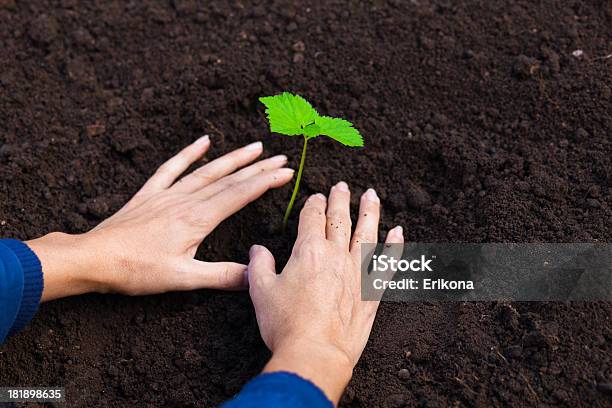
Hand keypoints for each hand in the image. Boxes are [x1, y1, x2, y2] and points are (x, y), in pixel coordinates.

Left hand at [27, 136, 293, 300]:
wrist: (93, 258)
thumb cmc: (136, 270)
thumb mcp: (182, 279)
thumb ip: (221, 276)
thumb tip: (255, 277)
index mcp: (197, 219)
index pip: (239, 194)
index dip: (265, 182)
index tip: (287, 173)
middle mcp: (186, 200)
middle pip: (228, 179)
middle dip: (257, 168)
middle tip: (282, 158)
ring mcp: (167, 194)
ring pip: (206, 171)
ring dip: (233, 159)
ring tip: (255, 147)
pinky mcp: (150, 194)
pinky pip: (172, 168)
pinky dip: (188, 154)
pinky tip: (202, 142)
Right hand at [247, 182, 403, 403]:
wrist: (315, 353)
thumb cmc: (285, 324)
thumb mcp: (260, 291)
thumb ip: (259, 265)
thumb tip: (258, 249)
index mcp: (308, 251)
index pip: (312, 218)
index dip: (313, 204)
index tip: (316, 196)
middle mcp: (335, 256)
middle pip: (339, 219)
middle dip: (340, 200)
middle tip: (342, 186)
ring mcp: (357, 273)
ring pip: (366, 234)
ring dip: (369, 212)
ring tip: (372, 195)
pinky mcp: (372, 293)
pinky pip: (387, 264)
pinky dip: (394, 247)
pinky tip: (399, 232)